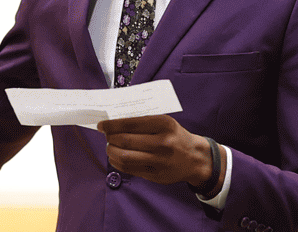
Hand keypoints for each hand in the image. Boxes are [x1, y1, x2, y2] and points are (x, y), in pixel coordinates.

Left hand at [98, 115, 222, 191]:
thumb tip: (114, 123)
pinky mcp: (156, 175)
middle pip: (125, 140)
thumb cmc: (175, 136)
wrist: (195, 158)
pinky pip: (130, 169)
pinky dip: (118, 163)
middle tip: (106, 136)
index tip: (102, 125)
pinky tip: (116, 158)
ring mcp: (160, 161)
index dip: (112, 125)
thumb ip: (142, 122)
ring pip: (125, 157)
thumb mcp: (164, 122)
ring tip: (110, 147)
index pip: (130, 123)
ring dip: (112, 151)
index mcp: (164, 124)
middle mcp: (163, 143)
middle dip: (110, 138)